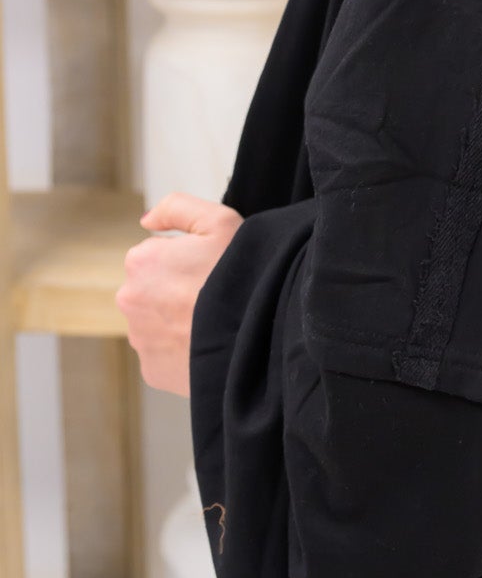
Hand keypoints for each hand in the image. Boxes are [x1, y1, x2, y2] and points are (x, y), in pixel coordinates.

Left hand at [117, 192, 242, 396]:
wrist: (256, 337)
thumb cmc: (242, 277)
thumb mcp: (219, 221)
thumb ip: (176, 207)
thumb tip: (147, 220)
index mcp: (141, 261)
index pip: (157, 254)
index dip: (188, 258)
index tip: (209, 268)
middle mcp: (130, 300)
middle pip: (154, 288)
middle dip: (177, 290)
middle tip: (212, 294)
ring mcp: (139, 338)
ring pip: (157, 322)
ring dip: (178, 320)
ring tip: (211, 320)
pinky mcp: (151, 370)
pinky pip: (164, 353)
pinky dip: (181, 349)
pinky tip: (205, 342)